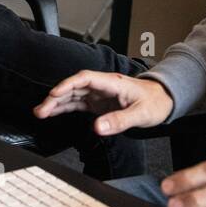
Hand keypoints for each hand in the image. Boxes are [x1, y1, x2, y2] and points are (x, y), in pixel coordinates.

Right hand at [33, 71, 173, 134]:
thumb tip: (99, 127)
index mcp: (112, 82)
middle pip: (74, 88)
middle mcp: (103, 86)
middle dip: (56, 97)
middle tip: (41, 110)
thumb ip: (120, 120)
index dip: (67, 85)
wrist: (165, 100)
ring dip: (57, 103)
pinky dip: (65, 107)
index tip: (54, 94)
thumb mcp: (141, 114)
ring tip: (40, 112)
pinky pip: (78, 103)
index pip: (84, 79)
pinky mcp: (99, 102)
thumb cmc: (155, 102)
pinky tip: (53, 113)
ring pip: (73, 95)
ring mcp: (100, 94)